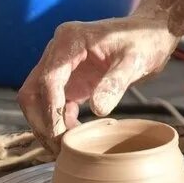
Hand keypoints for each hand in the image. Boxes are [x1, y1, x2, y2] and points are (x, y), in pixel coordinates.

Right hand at [17, 2, 177, 153]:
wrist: (150, 34)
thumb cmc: (144, 41)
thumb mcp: (135, 61)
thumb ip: (116, 82)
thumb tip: (98, 110)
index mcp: (70, 39)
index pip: (48, 79)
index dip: (51, 109)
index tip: (60, 135)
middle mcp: (58, 50)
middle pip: (33, 91)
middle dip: (42, 121)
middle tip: (59, 148)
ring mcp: (61, 64)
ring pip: (38, 99)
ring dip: (47, 124)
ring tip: (64, 148)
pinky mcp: (69, 78)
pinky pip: (54, 102)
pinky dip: (58, 120)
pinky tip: (73, 136)